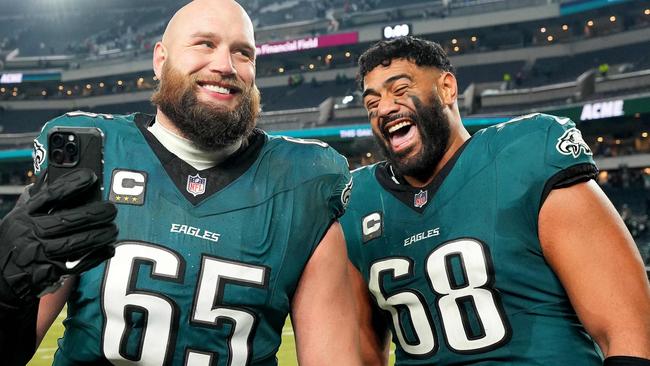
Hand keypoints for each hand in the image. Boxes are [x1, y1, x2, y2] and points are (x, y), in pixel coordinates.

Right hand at [0, 168, 117, 307]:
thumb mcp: (17, 216)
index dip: (73, 184)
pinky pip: (79, 264)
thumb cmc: (14, 241)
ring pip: (76, 243)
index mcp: (24, 215)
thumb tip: (51, 174)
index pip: (51, 195)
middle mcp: (31, 233)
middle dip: (95, 213)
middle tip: (111, 209)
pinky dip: (97, 256)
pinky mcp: (50, 272)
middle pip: (68, 220)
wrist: (1, 276)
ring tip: (113, 229)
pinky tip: (108, 249)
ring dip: (100, 235)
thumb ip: (35, 197)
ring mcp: (41, 254)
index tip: (91, 177)